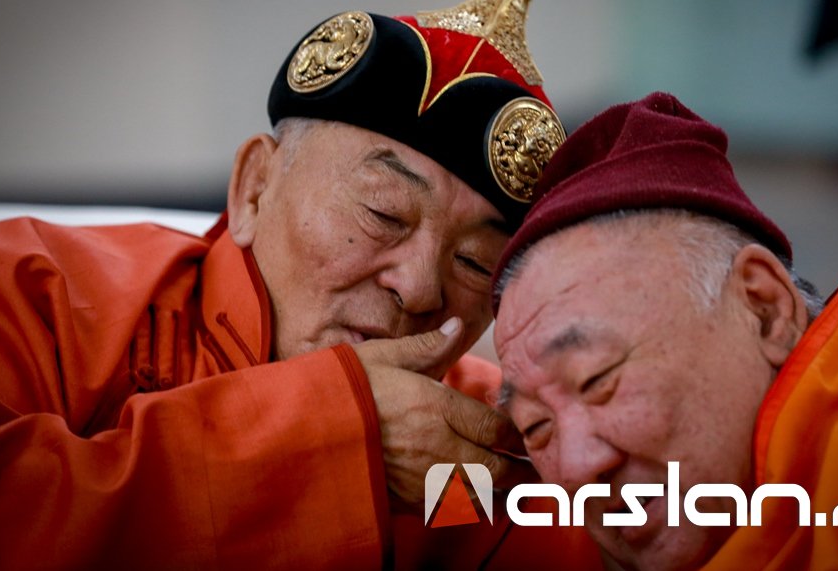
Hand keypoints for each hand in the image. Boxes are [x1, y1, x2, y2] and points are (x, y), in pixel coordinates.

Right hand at [357, 318, 536, 504]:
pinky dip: (475, 511)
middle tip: (539, 468)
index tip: (527, 434)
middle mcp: (433, 446)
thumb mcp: (381, 357)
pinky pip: (452, 513)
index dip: (517, 434)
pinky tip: (485, 505)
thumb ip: (425, 346)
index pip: (493, 427)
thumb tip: (456, 325)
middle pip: (495, 468)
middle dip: (521, 470)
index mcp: (432, 406)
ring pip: (479, 496)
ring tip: (522, 490)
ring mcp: (420, 479)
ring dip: (505, 494)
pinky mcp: (404, 501)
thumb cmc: (340, 390)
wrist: (298, 433)